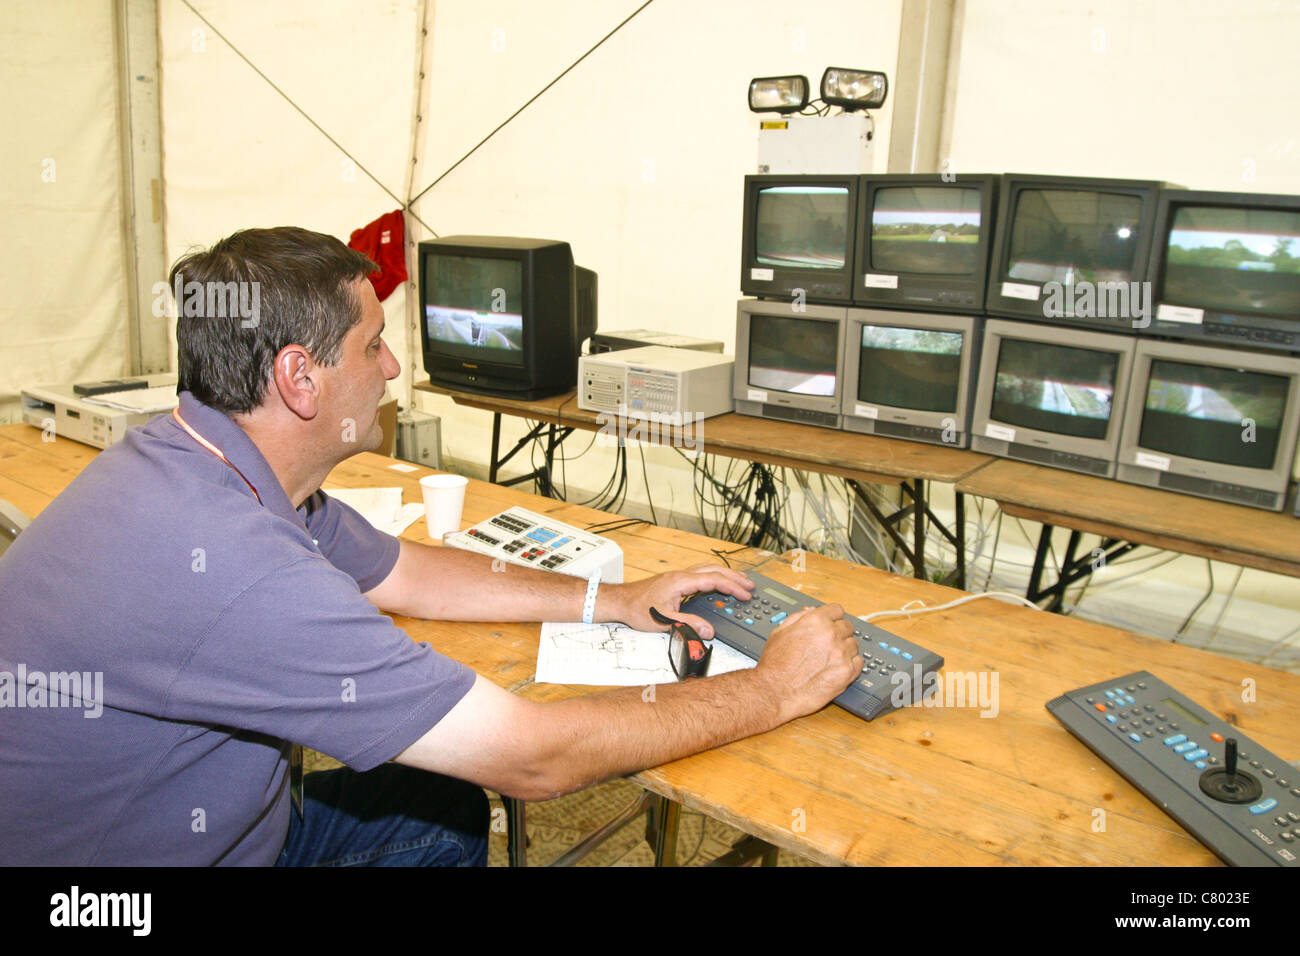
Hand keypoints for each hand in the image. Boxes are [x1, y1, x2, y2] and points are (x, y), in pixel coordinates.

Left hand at [598, 563, 752, 638]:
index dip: (732, 587)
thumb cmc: (637, 608)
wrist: (621, 601)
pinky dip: (714, 577)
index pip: (713, 580)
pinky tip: (718, 585)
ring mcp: (678, 576)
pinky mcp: (675, 581)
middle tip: (750, 585)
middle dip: (734, 577)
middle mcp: (681, 575)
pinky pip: (701, 574)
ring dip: (725, 574)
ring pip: (707, 569)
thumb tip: (709, 631)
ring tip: (740, 581)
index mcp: (681, 581)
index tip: (745, 595)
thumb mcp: (663, 620)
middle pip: (714, 570)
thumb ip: (688, 625)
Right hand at [754, 604, 860, 719]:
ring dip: (845, 649)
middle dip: (839, 633)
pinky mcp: (847, 672)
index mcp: (815, 621)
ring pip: (854, 644)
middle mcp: (831, 634)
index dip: (833, 616)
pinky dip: (851, 664)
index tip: (833, 622)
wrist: (776, 691)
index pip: (837, 610)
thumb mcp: (780, 632)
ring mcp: (841, 653)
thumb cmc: (775, 665)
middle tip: (829, 643)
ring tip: (831, 658)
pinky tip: (838, 667)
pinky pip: (859, 662)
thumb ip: (799, 618)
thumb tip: (811, 612)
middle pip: (847, 626)